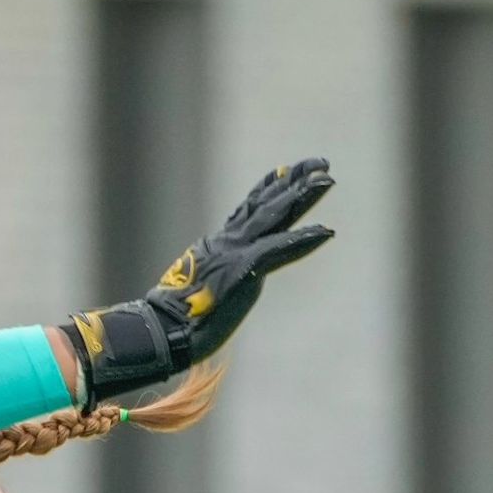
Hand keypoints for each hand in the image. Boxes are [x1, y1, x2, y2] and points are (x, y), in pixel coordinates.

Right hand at [63, 159, 334, 404]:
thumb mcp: (198, 289)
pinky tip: (326, 231)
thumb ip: (213, 279)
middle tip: (320, 162)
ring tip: (328, 179)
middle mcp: (229, 241)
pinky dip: (303, 240)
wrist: (165, 330)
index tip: (285, 170)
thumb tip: (213, 285)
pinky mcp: (244, 270)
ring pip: (275, 216)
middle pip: (266, 204)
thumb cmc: (176, 320)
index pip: (247, 209)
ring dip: (304, 197)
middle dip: (294, 181)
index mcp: (218, 245)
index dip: (268, 187)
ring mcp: (237, 253)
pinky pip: (279, 250)